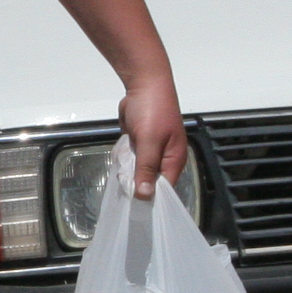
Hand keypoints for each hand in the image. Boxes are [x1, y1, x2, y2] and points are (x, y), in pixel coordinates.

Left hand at [118, 74, 187, 200]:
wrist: (144, 84)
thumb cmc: (153, 111)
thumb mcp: (149, 141)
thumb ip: (146, 168)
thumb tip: (145, 196)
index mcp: (174, 160)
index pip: (165, 188)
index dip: (152, 197)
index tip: (135, 207)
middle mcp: (164, 159)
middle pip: (150, 182)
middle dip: (137, 185)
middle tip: (122, 190)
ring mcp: (150, 152)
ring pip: (138, 171)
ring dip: (128, 173)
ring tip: (118, 177)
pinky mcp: (139, 144)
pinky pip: (131, 160)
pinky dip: (124, 162)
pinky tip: (117, 165)